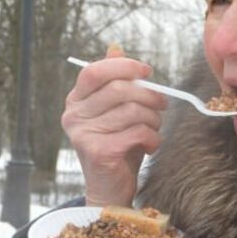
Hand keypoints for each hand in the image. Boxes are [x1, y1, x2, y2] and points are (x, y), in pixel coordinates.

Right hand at [63, 44, 166, 206]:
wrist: (110, 189)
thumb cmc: (116, 146)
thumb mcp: (115, 110)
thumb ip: (113, 81)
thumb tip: (115, 48)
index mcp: (75, 101)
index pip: (94, 71)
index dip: (124, 67)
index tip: (146, 72)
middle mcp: (74, 116)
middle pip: (119, 88)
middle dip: (149, 94)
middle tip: (162, 104)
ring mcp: (83, 134)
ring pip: (132, 111)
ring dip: (153, 119)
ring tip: (154, 129)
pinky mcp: (99, 151)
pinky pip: (137, 132)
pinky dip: (153, 138)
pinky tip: (150, 145)